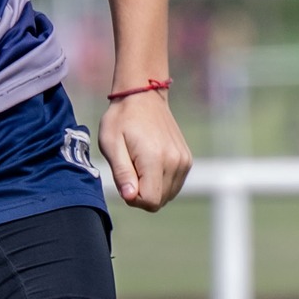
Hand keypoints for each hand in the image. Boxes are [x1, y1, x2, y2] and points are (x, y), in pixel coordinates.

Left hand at [98, 88, 190, 210]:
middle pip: (159, 201)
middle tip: (130, 170)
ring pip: (167, 195)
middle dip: (141, 193)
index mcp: (155, 159)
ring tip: (139, 164)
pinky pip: (173, 185)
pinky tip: (149, 164)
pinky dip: (160, 181)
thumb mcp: (111, 144)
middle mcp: (175, 162)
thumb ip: (122, 173)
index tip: (124, 181)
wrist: (143, 96)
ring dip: (151, 187)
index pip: (150, 201)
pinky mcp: (187, 160)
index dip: (133, 199)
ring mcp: (184, 161)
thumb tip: (130, 197)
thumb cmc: (121, 119)